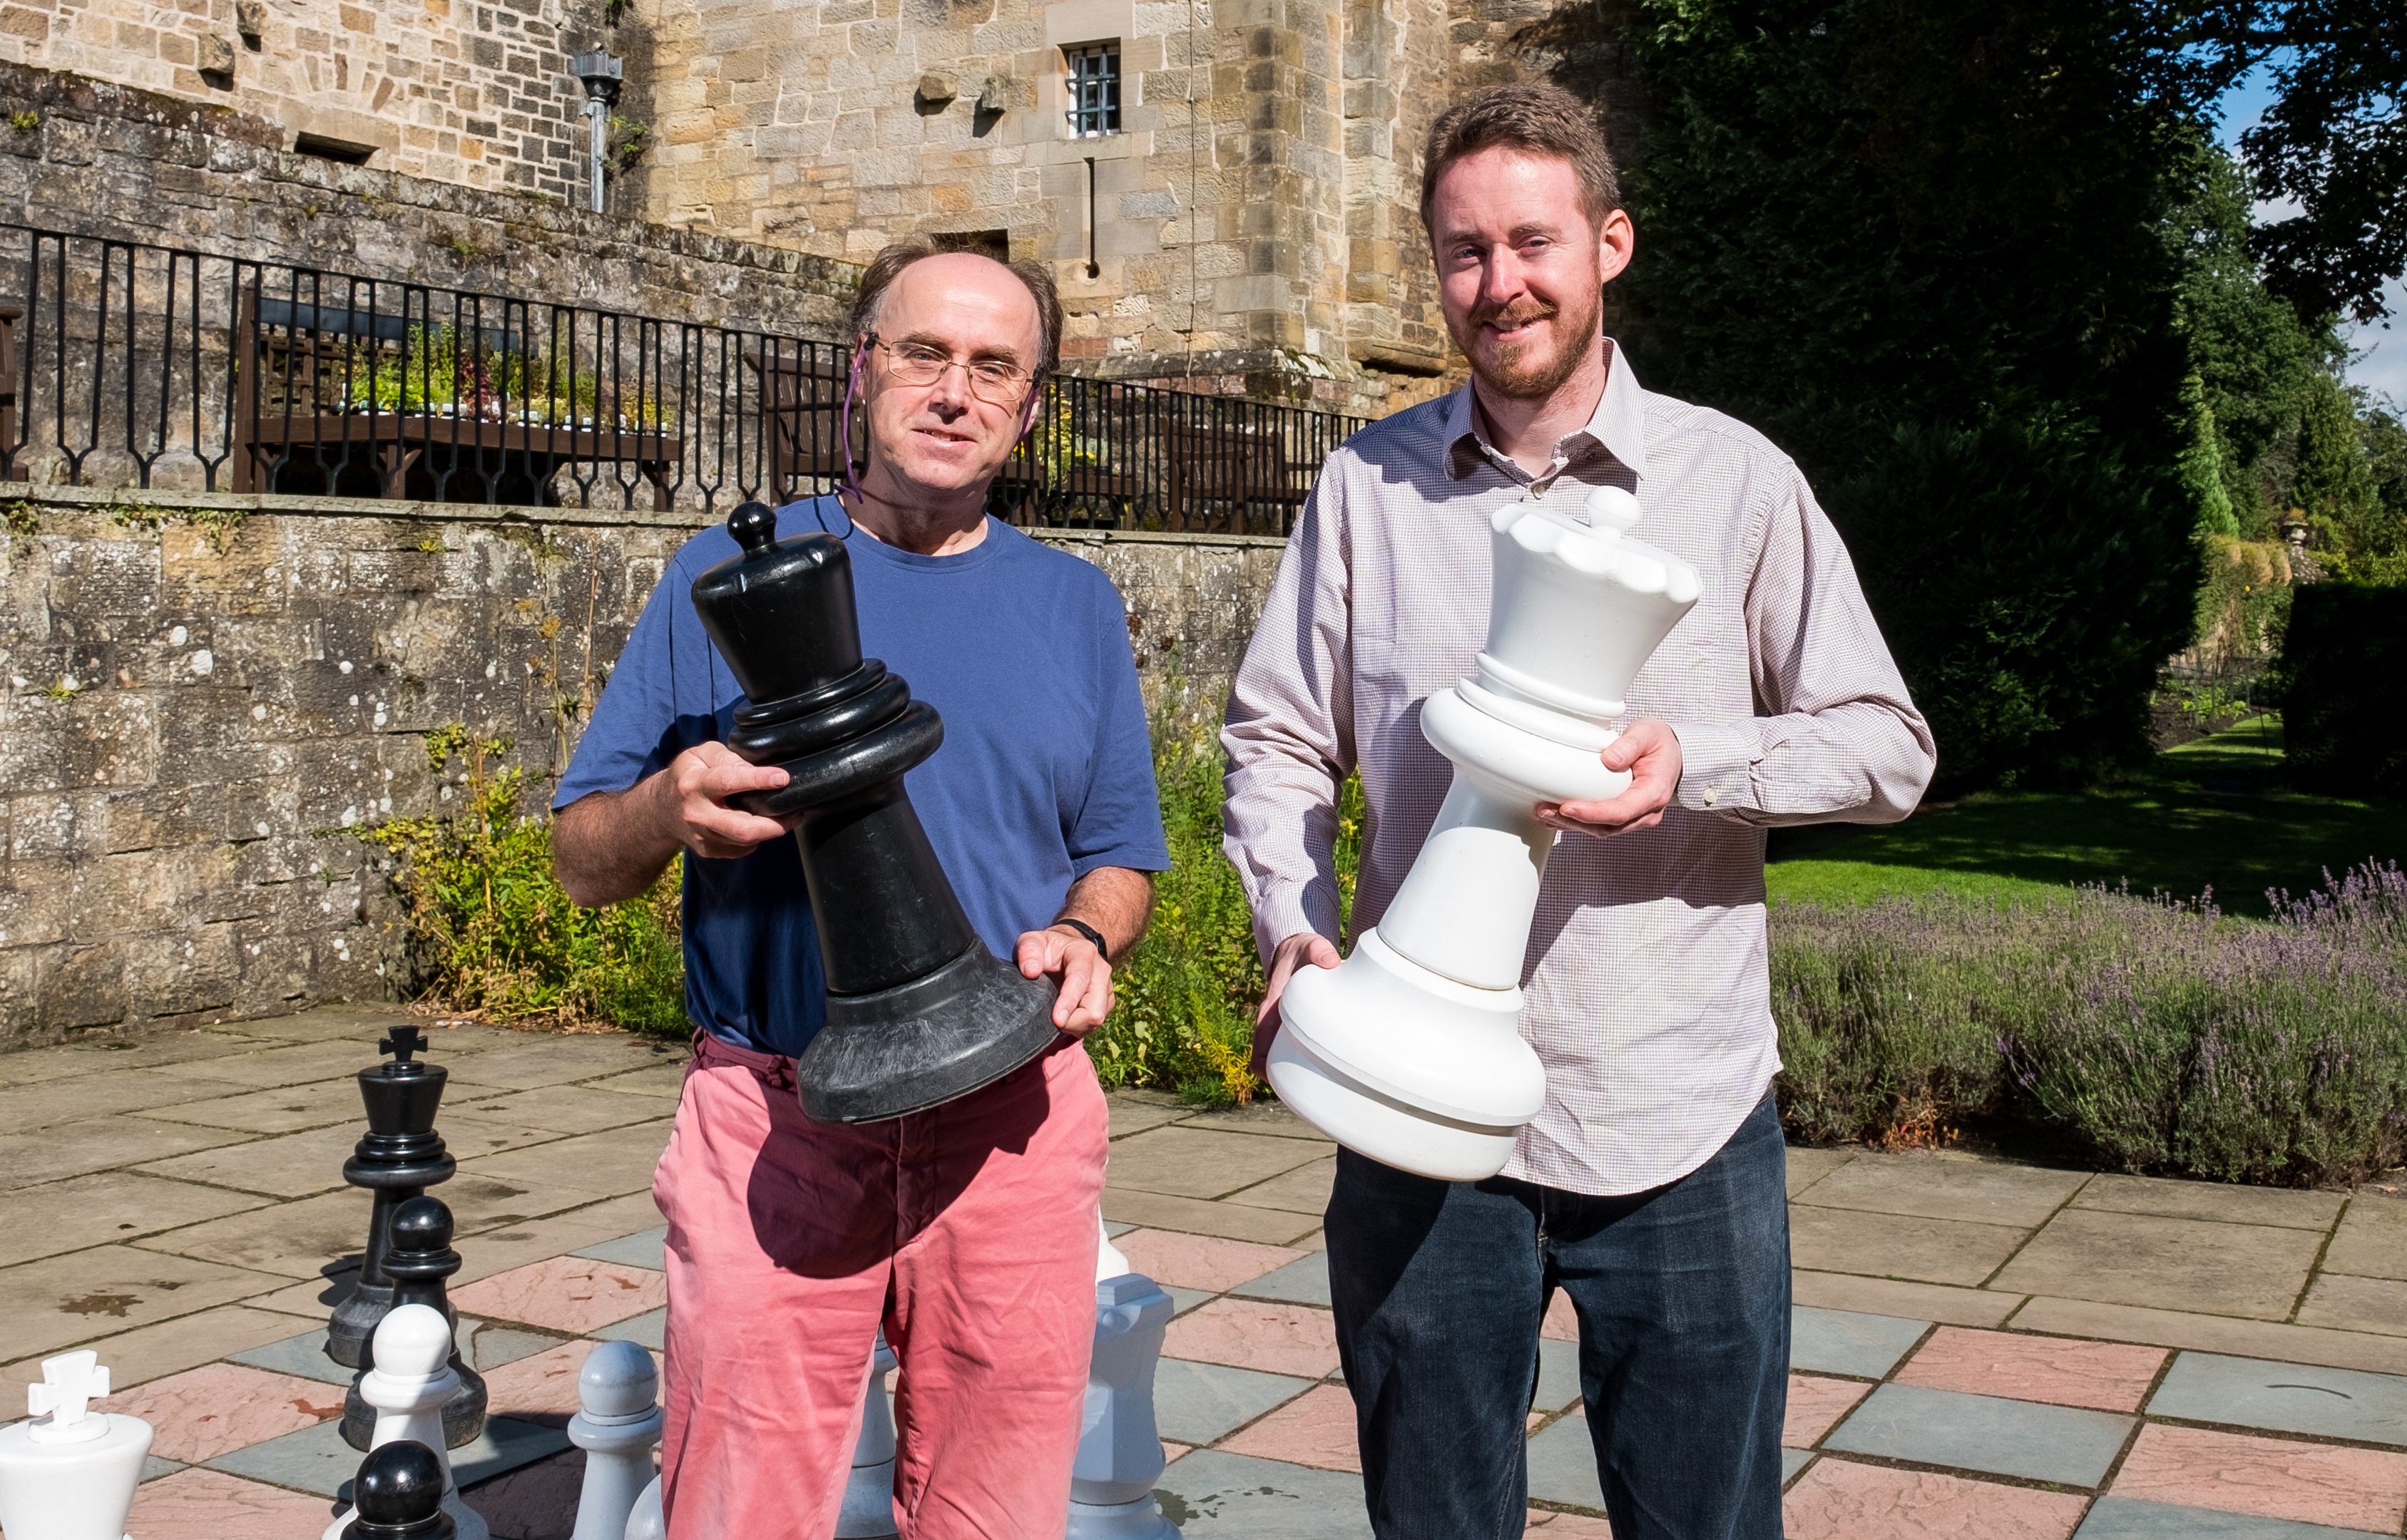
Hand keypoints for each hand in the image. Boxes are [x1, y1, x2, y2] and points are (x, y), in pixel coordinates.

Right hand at [645, 741, 792, 860]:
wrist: (660, 810)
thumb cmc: (688, 775)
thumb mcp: (701, 754)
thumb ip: (728, 758)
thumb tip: (757, 770)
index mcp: (694, 784)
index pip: (728, 782)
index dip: (758, 780)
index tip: (783, 778)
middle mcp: (697, 813)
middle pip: (741, 828)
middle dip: (774, 824)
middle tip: (796, 812)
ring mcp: (702, 836)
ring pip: (746, 840)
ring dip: (771, 830)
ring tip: (786, 816)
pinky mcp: (709, 850)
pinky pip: (742, 849)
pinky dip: (757, 837)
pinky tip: (760, 824)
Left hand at [1016, 925, 1113, 1036]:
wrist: (1067, 950)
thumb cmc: (1047, 948)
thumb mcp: (1032, 941)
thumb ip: (1028, 952)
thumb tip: (1031, 972)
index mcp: (1084, 954)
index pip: (1081, 980)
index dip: (1069, 1002)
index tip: (1057, 1020)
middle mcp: (1101, 971)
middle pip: (1095, 1010)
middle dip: (1072, 1023)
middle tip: (1050, 1020)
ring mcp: (1106, 989)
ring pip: (1095, 1021)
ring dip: (1073, 1026)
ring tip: (1056, 1016)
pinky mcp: (1106, 1003)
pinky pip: (1094, 1025)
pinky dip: (1077, 1027)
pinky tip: (1065, 1017)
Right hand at [1251, 930, 1340, 1084]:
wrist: (1299, 950)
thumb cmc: (1302, 952)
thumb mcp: (1309, 946)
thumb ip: (1319, 950)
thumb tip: (1330, 960)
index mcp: (1270, 1012)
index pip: (1259, 1051)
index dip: (1266, 1071)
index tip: (1282, 1082)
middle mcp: (1275, 1026)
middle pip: (1273, 1065)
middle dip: (1288, 1082)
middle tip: (1317, 1089)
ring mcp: (1286, 1029)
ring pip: (1286, 1061)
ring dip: (1300, 1074)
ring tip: (1328, 1085)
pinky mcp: (1299, 1029)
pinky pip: (1298, 1052)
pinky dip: (1309, 1063)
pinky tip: (1333, 1068)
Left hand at [1534, 718, 1682, 838]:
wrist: (1671, 754)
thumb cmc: (1660, 744)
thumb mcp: (1648, 733)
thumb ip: (1630, 744)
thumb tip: (1609, 760)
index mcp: (1654, 793)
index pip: (1621, 811)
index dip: (1593, 813)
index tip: (1568, 808)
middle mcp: (1645, 813)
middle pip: (1607, 826)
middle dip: (1574, 822)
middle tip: (1545, 811)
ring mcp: (1634, 818)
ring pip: (1601, 830)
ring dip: (1571, 825)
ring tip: (1543, 813)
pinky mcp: (1622, 817)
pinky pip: (1599, 825)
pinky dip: (1576, 822)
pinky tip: (1554, 816)